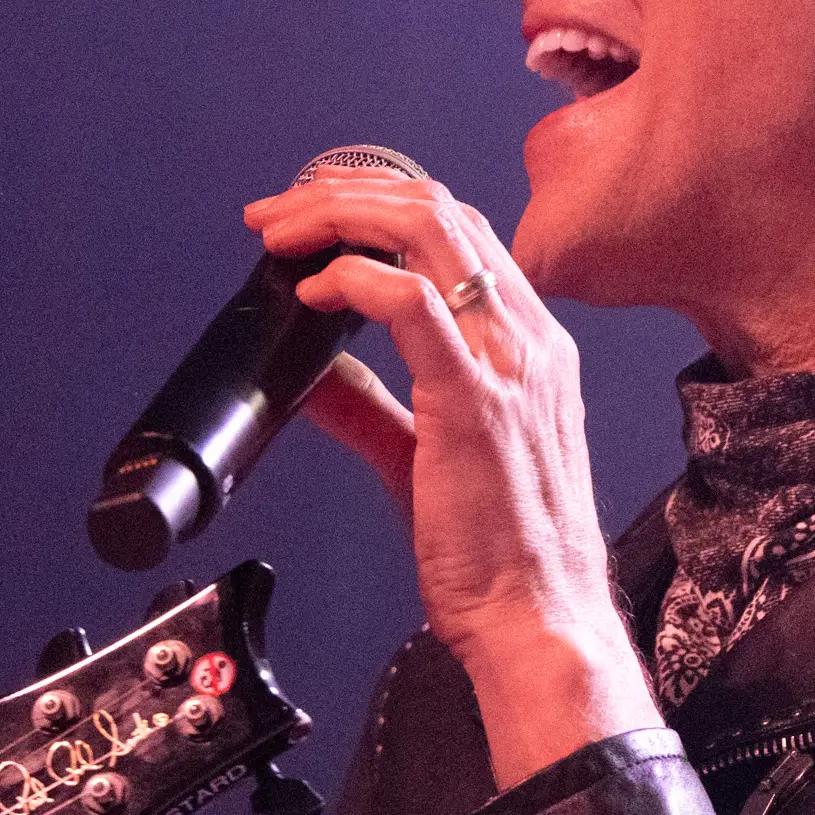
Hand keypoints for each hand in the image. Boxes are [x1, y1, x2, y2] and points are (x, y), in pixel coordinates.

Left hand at [242, 172, 658, 784]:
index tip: (311, 217)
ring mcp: (508, 365)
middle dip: (343, 193)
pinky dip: (351, 280)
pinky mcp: (475, 402)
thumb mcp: (424, 460)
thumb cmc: (501, 555)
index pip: (458, 232)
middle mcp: (528, 339)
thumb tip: (314, 374)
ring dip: (338, 217)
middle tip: (275, 213)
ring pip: (427, 231)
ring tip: (281, 233)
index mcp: (528, 345)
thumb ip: (371, 409)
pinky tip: (311, 293)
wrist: (538, 621)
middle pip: (438, 210)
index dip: (377, 206)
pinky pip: (410, 303)